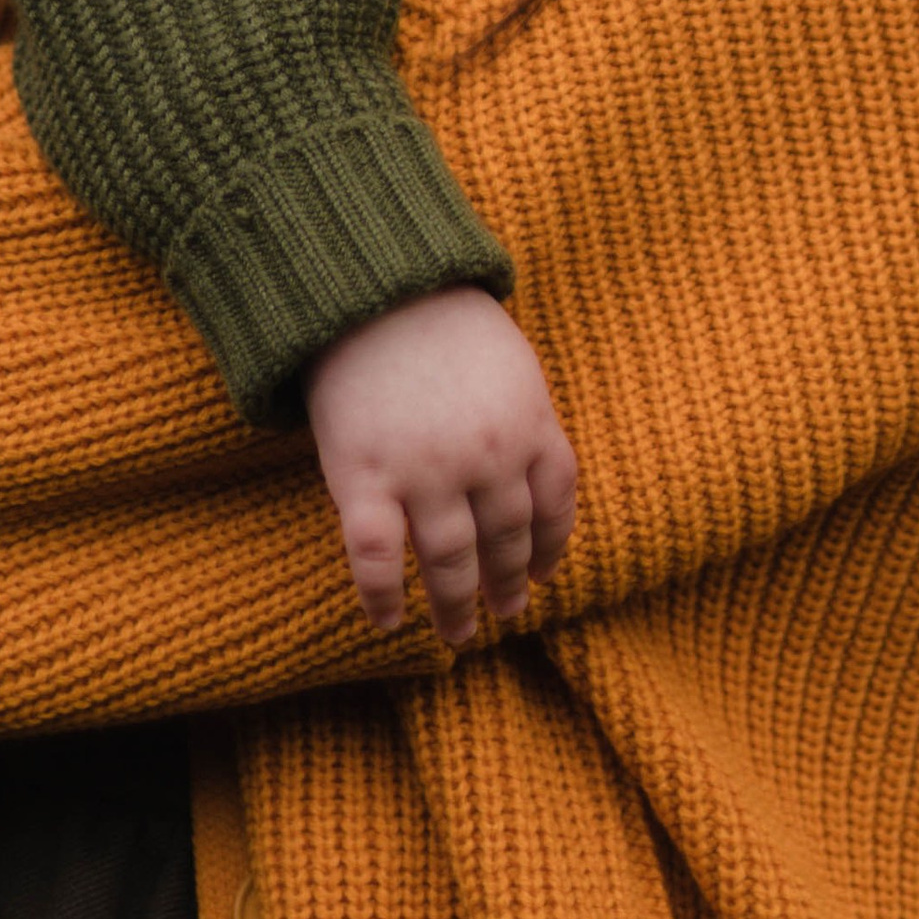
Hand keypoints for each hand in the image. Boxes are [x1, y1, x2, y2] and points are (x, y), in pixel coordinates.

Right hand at [304, 287, 578, 649]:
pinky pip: (376, 557)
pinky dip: (381, 597)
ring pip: (450, 562)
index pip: (555, 503)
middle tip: (504, 613)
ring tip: (457, 633)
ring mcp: (424, 472)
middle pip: (505, 540)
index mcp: (529, 423)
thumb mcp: (508, 361)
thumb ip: (522, 417)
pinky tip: (387, 621)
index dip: (551, 546)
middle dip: (506, 584)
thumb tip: (530, 475)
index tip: (541, 575)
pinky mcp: (363, 478)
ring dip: (455, 604)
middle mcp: (486, 457)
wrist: (369, 286)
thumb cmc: (440, 317)